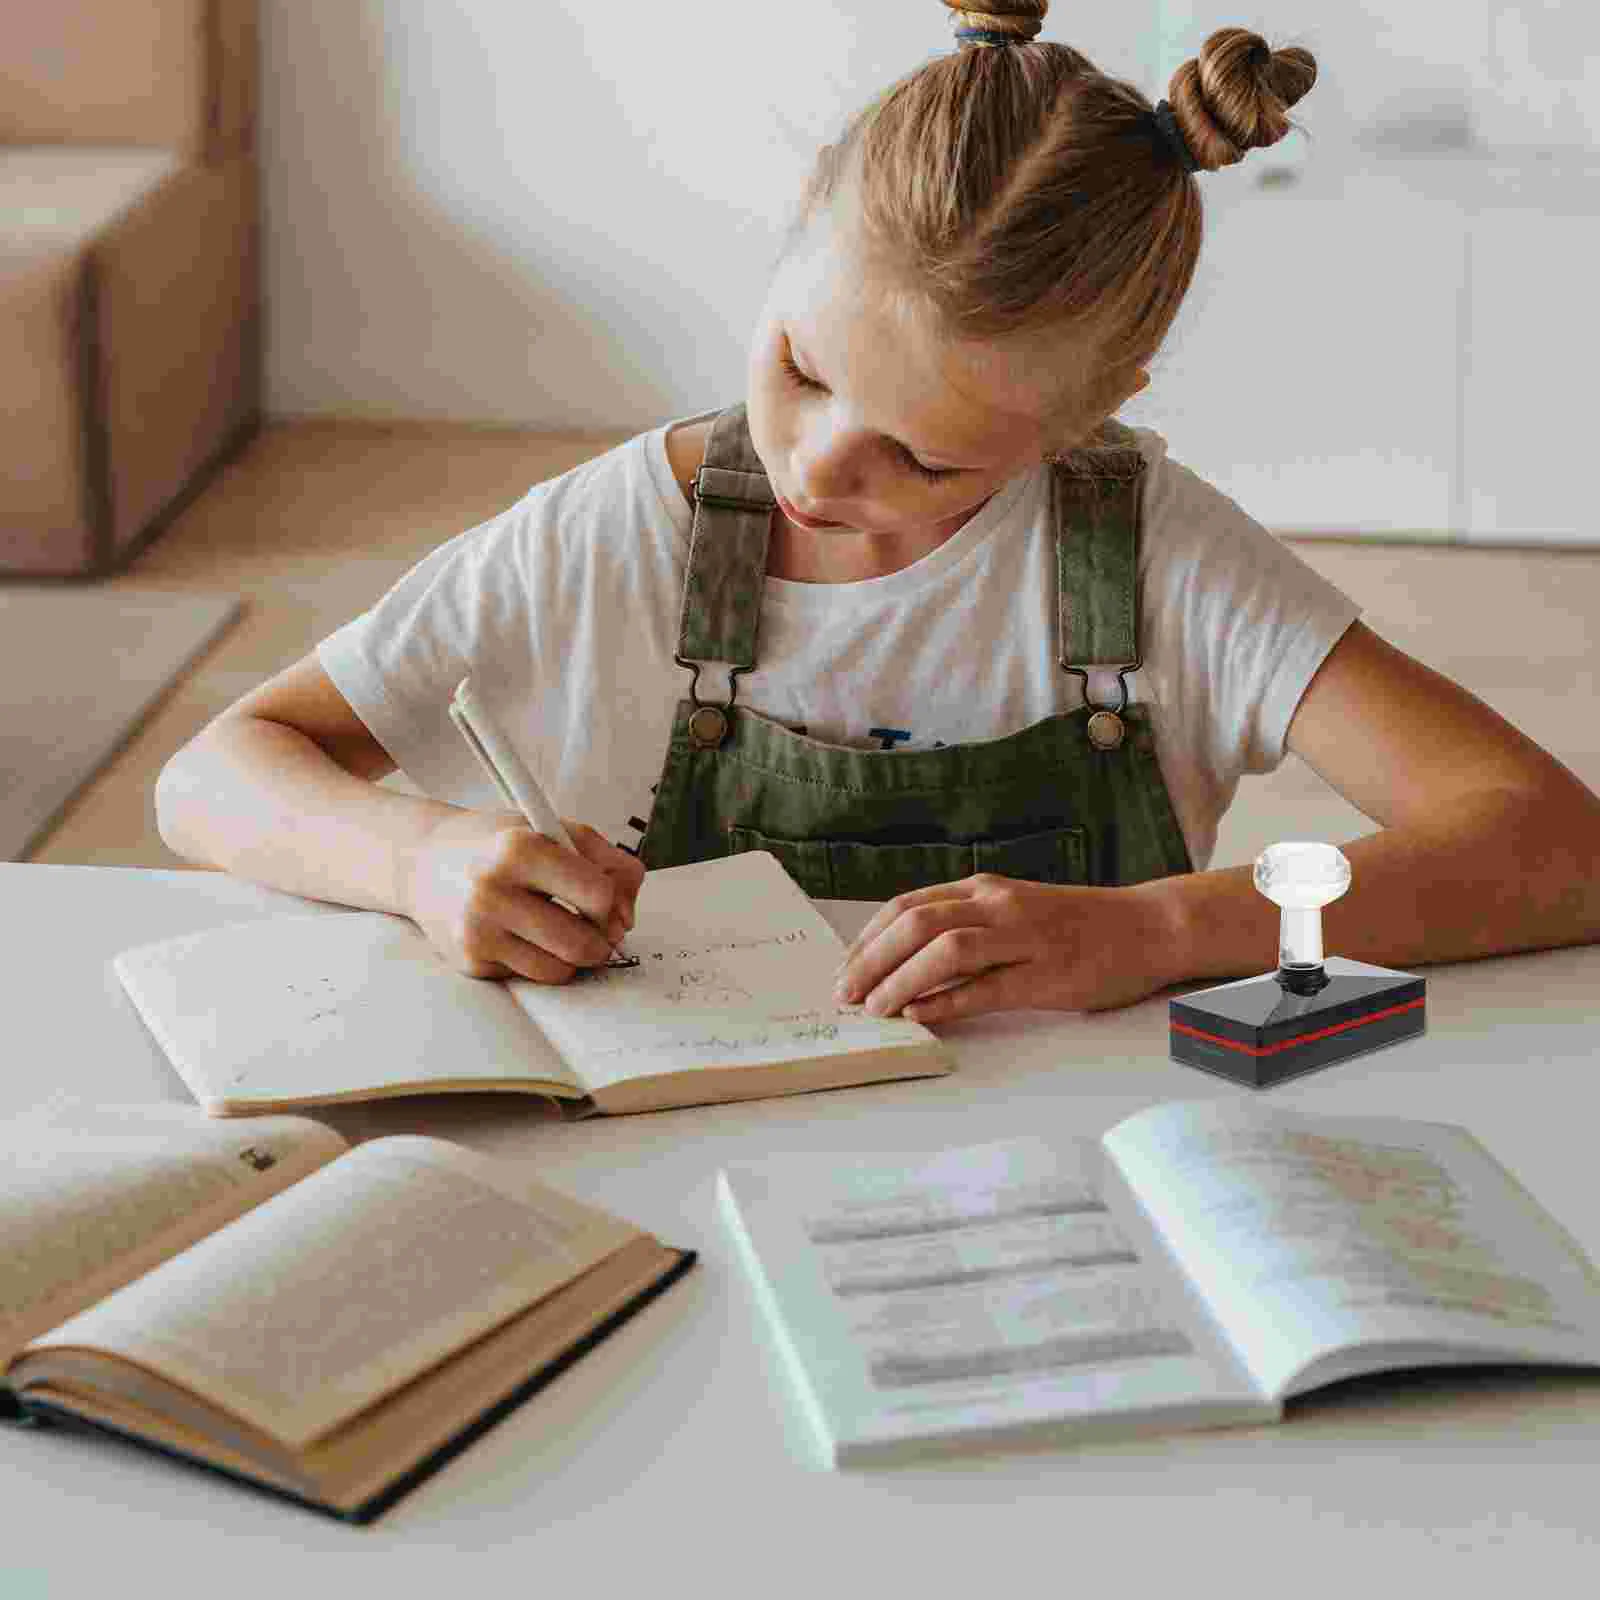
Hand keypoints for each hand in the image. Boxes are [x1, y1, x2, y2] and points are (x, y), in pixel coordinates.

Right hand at [405, 808, 644, 982]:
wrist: (423, 862)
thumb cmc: (497, 845)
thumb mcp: (553, 829)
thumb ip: (608, 861)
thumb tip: (626, 916)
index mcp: (519, 848)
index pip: (598, 895)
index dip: (612, 902)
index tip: (605, 900)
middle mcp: (493, 891)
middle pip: (583, 944)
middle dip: (601, 941)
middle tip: (596, 929)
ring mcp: (477, 931)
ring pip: (559, 970)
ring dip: (571, 957)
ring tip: (559, 929)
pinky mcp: (469, 962)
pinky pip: (530, 977)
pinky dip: (537, 961)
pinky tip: (521, 934)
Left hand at [833, 874, 1180, 1023]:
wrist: (1148, 927)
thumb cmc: (1077, 924)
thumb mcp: (1013, 911)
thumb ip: (965, 927)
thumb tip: (906, 963)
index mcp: (984, 889)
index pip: (908, 906)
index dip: (869, 938)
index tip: (845, 967)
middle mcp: (998, 905)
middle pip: (916, 924)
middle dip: (871, 960)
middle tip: (845, 992)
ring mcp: (1023, 938)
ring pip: (946, 950)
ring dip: (901, 980)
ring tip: (875, 1008)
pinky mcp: (1046, 975)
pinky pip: (986, 988)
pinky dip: (947, 1003)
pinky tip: (921, 1017)